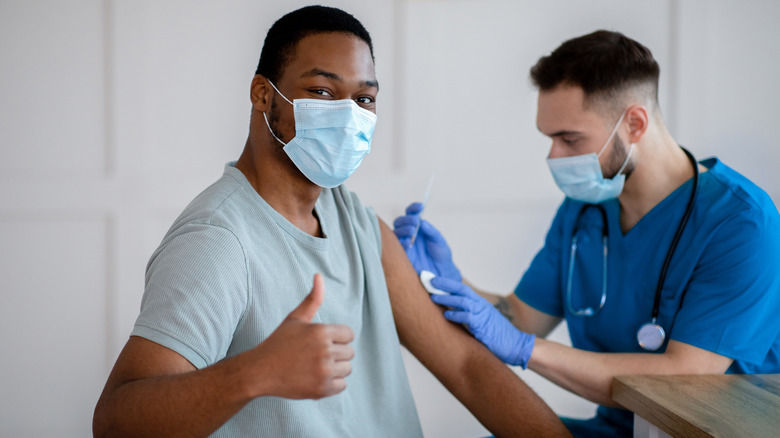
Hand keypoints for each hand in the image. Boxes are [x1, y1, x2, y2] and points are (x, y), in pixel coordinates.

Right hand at [254, 274, 354, 398]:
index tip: (321, 342)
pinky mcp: (322, 390)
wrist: (260, 371)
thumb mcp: (295, 318)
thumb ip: (312, 299)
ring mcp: (323, 371)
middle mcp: (324, 351)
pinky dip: (332, 384)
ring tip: (315, 366)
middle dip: (336, 353)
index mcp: (321, 331)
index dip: (336, 338)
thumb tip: (319, 275)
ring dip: (335, 369)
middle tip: (315, 356)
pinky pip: (342, 385)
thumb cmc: (279, 343)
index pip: (349, 334)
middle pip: (349, 352)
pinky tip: (316, 378)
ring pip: (347, 369)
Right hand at [392, 202, 461, 281]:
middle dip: (406, 219)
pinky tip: (407, 242)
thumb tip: (422, 222)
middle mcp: (408, 233)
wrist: (442, 271)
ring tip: (412, 231)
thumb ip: (431, 231)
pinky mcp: (402, 254)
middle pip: (400, 221)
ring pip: (396, 231)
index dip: (413, 208)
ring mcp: (404, 243)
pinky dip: (401, 242)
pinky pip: (396, 247)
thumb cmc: (441, 254)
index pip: (411, 213)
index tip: (420, 206)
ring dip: (403, 229)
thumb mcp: (439, 240)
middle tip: (415, 221)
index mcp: (418, 227)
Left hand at [429, 276, 534, 367]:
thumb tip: (449, 312)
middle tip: (430, 282)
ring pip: (462, 301)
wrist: (515, 345)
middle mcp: (481, 306)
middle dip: (445, 284)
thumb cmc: (496, 335)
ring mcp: (482, 315)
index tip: (434, 280)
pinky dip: (456, 315)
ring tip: (433, 297)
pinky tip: (446, 316)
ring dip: (447, 298)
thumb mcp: (481, 321)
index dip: (447, 283)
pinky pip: (467, 317)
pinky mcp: (482, 326)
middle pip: (461, 290)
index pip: (461, 289)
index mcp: (480, 304)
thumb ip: (468, 315)